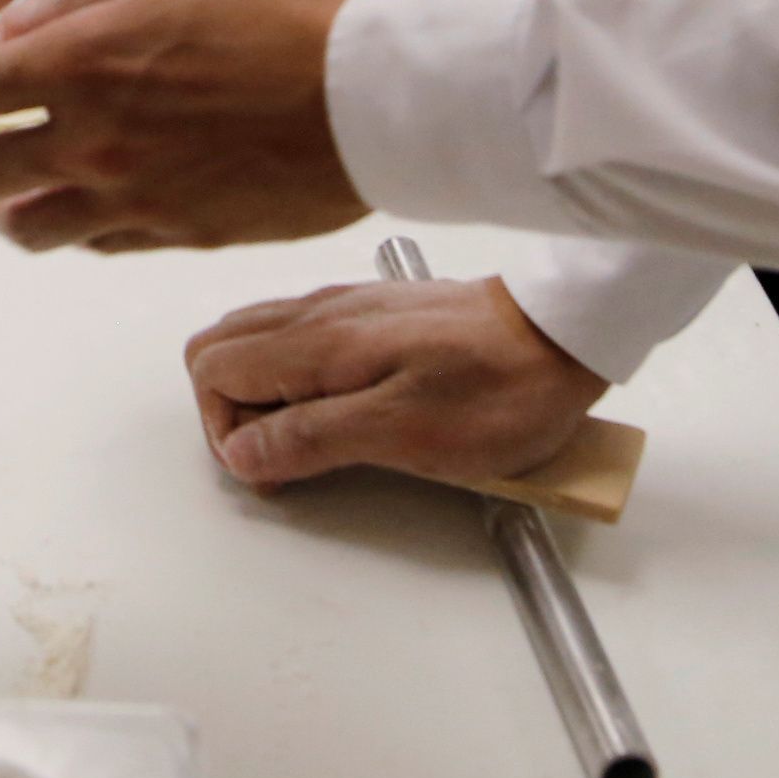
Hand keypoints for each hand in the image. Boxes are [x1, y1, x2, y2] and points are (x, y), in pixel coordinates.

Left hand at [0, 0, 359, 251]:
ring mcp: (131, 198)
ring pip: (24, 227)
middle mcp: (91, 141)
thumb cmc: (278, 14)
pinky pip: (93, 243)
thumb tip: (16, 29)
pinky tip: (60, 211)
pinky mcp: (173, 234)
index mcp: (79, 63)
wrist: (370, 98)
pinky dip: (62, 228)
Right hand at [188, 278, 609, 492]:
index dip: (226, 430)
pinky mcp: (373, 314)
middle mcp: (321, 312)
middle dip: (232, 410)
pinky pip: (299, 335)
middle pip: (220, 347)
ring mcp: (345, 308)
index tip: (275, 469)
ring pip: (256, 338)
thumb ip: (313, 438)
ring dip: (262, 392)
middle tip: (283, 455)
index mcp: (319, 341)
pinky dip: (296, 375)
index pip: (213, 369)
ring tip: (312, 436)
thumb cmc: (500, 388)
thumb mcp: (405, 435)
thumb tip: (242, 451)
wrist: (566, 335)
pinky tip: (344, 406)